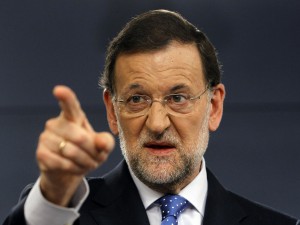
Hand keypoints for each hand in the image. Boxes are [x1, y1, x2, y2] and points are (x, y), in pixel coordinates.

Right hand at [36, 85, 114, 206]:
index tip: (58, 90)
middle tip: (98, 159)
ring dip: (85, 162)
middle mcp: (56, 123)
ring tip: (88, 163)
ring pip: (71, 152)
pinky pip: (62, 163)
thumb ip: (106, 142)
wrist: (69, 171)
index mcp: (73, 116)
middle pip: (80, 137)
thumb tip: (101, 143)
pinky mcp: (41, 153)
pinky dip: (75, 169)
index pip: (69, 105)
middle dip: (93, 152)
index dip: (65, 97)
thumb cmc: (88, 152)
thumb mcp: (102, 147)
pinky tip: (76, 168)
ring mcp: (46, 138)